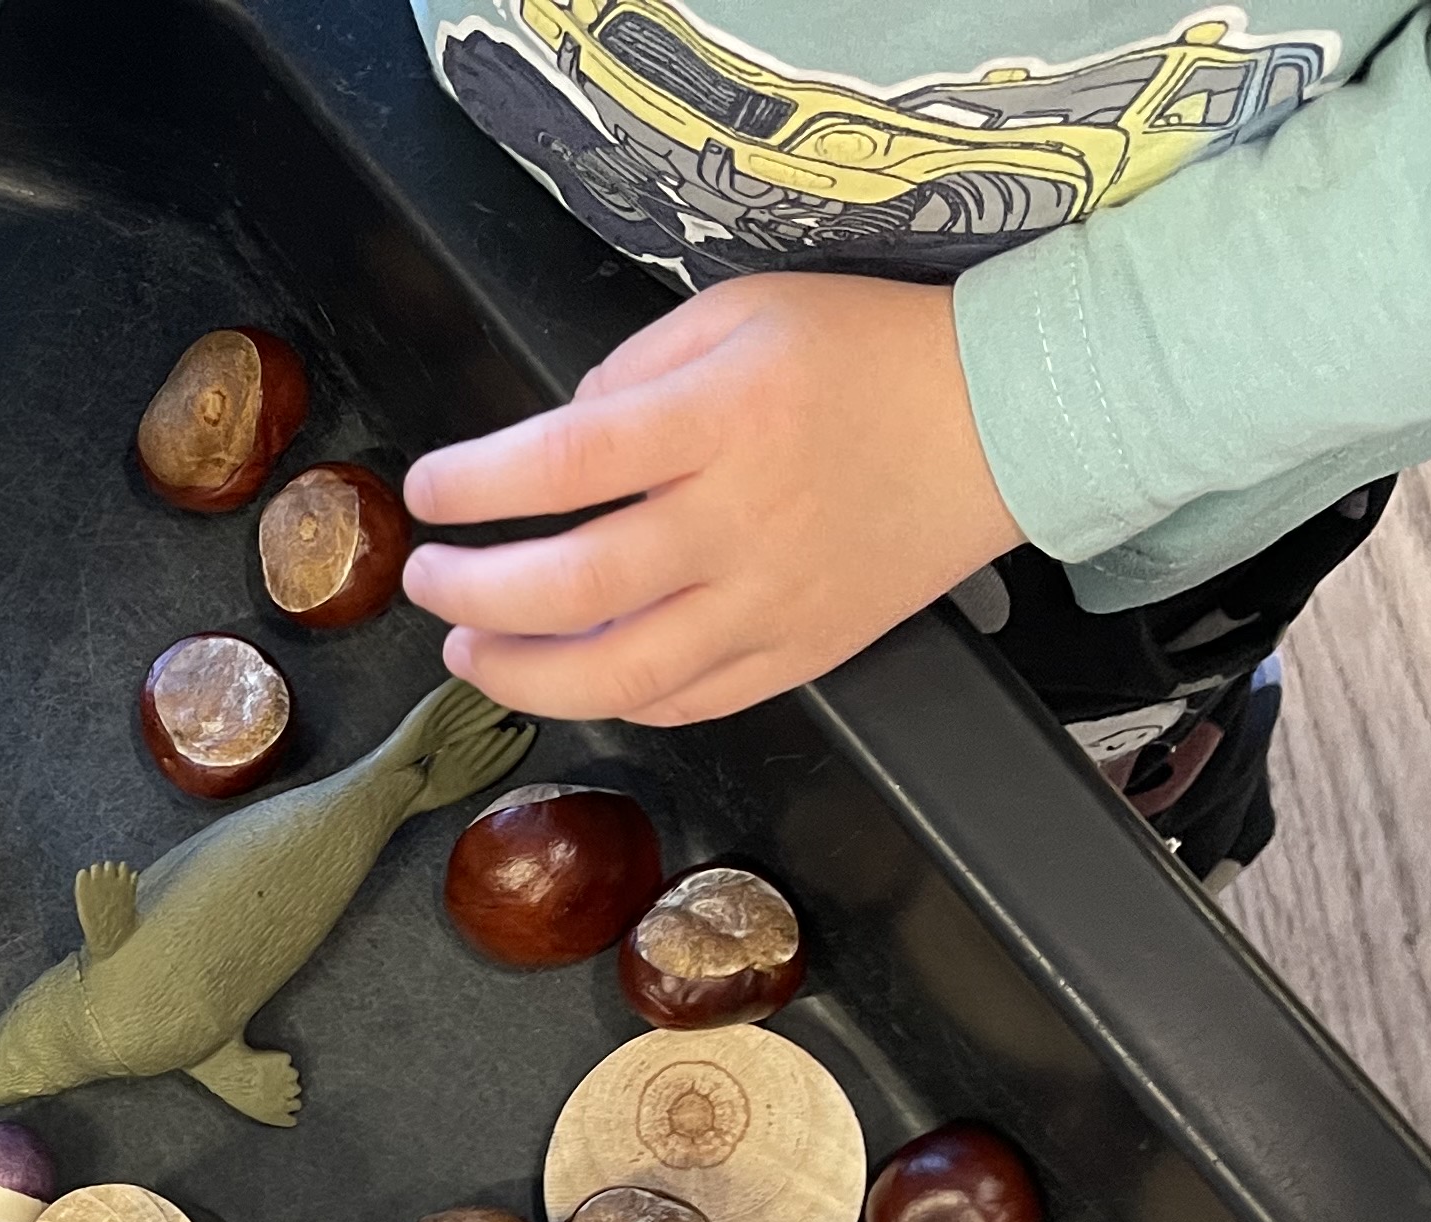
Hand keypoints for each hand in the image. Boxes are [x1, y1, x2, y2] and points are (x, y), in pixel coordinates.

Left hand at [398, 273, 1022, 726]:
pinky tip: (572, 676)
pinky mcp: (802, 655)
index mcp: (722, 417)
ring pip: (620, 673)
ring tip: (468, 651)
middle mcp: (741, 520)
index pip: (564, 462)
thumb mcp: (742, 310)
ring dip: (520, 674)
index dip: (475, 485)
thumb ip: (634, 369)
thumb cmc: (864, 353)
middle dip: (472, 592)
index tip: (428, 491)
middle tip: (426, 579)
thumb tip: (556, 440)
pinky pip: (687, 702)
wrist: (1004, 419)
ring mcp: (771, 602)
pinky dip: (615, 699)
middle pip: (572, 586)